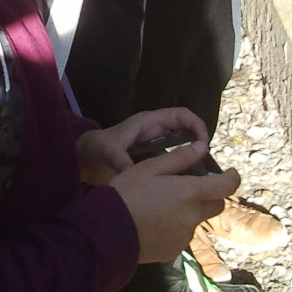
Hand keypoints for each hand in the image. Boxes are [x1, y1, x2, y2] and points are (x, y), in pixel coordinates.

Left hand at [77, 107, 209, 185]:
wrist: (85, 156)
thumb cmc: (97, 149)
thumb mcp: (109, 153)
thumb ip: (121, 162)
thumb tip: (136, 175)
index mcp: (148, 122)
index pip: (181, 114)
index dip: (196, 124)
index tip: (204, 144)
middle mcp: (154, 128)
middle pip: (186, 126)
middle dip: (199, 138)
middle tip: (206, 160)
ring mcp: (153, 140)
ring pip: (181, 140)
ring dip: (193, 149)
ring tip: (201, 169)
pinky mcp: (151, 152)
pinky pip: (173, 152)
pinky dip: (183, 159)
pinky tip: (186, 176)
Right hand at [110, 143, 240, 263]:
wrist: (107, 231)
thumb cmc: (126, 192)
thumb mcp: (149, 168)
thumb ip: (179, 158)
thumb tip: (202, 148)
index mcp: (189, 193)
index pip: (226, 186)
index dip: (233, 178)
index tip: (230, 173)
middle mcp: (193, 216)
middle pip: (216, 205)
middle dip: (209, 195)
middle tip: (188, 188)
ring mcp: (184, 236)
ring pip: (195, 220)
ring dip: (187, 212)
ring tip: (159, 206)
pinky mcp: (174, 250)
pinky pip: (180, 236)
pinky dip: (173, 227)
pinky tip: (153, 223)